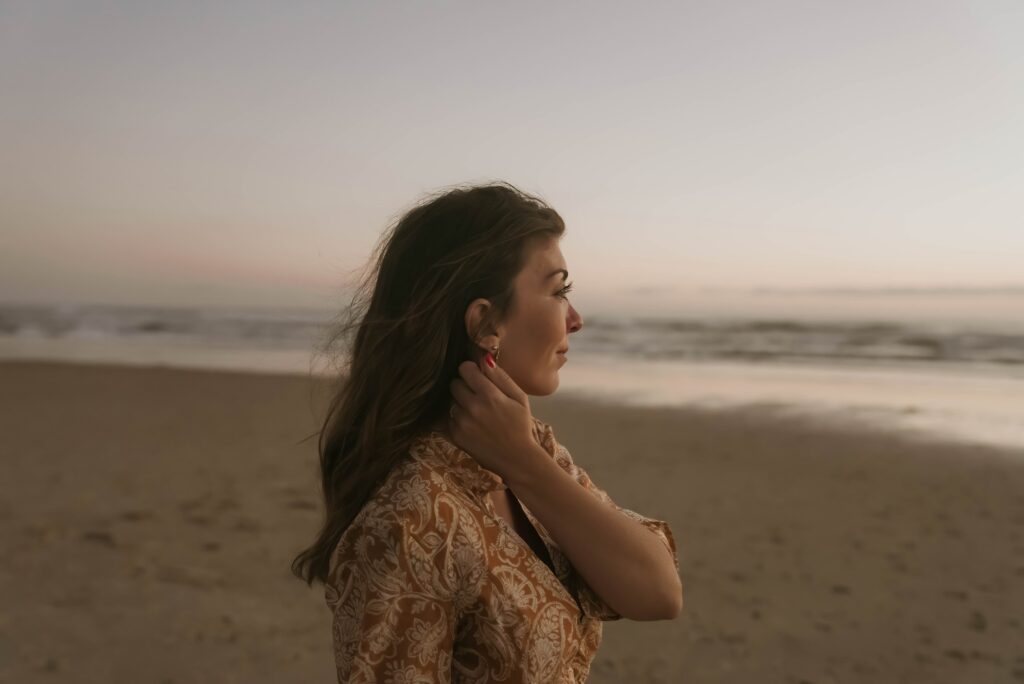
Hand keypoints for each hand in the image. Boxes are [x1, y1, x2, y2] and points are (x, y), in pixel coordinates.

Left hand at [448, 355, 535, 482]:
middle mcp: (473, 407)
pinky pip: (449, 417)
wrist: (515, 459)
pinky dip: (458, 418)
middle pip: (454, 383)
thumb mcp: (519, 398)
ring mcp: (462, 422)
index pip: (465, 369)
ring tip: (477, 413)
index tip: (476, 376)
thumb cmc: (520, 425)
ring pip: (452, 401)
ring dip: (461, 403)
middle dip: (464, 386)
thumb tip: (484, 358)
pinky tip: (473, 425)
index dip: (470, 370)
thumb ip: (501, 377)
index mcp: (489, 395)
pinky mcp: (456, 435)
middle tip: (477, 395)